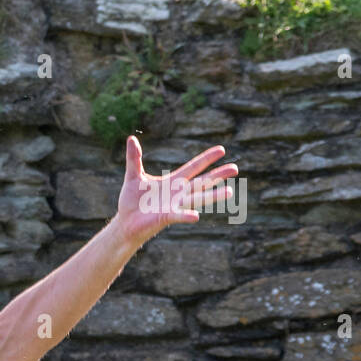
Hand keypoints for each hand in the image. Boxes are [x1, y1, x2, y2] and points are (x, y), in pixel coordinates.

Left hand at [114, 135, 238, 247]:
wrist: (125, 222)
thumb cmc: (131, 200)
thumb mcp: (133, 176)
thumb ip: (134, 158)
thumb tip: (131, 139)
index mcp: (173, 181)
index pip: (193, 167)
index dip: (207, 158)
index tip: (222, 149)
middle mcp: (178, 193)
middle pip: (202, 182)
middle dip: (218, 175)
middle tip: (235, 168)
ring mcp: (174, 205)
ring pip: (197, 199)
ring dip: (212, 196)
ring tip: (229, 192)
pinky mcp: (166, 217)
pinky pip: (178, 215)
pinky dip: (185, 215)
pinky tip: (195, 216)